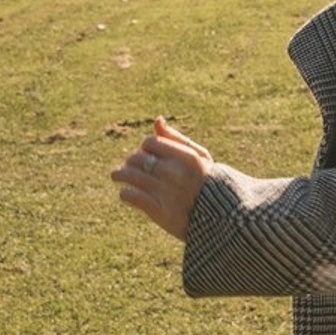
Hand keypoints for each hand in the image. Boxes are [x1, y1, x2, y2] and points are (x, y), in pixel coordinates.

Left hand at [112, 116, 213, 241]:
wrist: (218, 215)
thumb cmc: (206, 180)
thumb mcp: (198, 155)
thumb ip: (176, 138)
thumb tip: (157, 120)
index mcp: (186, 156)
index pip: (150, 142)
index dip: (144, 147)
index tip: (145, 153)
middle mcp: (175, 173)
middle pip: (138, 159)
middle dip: (130, 161)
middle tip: (128, 166)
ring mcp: (167, 192)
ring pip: (131, 177)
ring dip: (120, 175)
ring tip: (117, 176)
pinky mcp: (160, 212)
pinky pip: (133, 197)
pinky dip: (125, 194)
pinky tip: (125, 193)